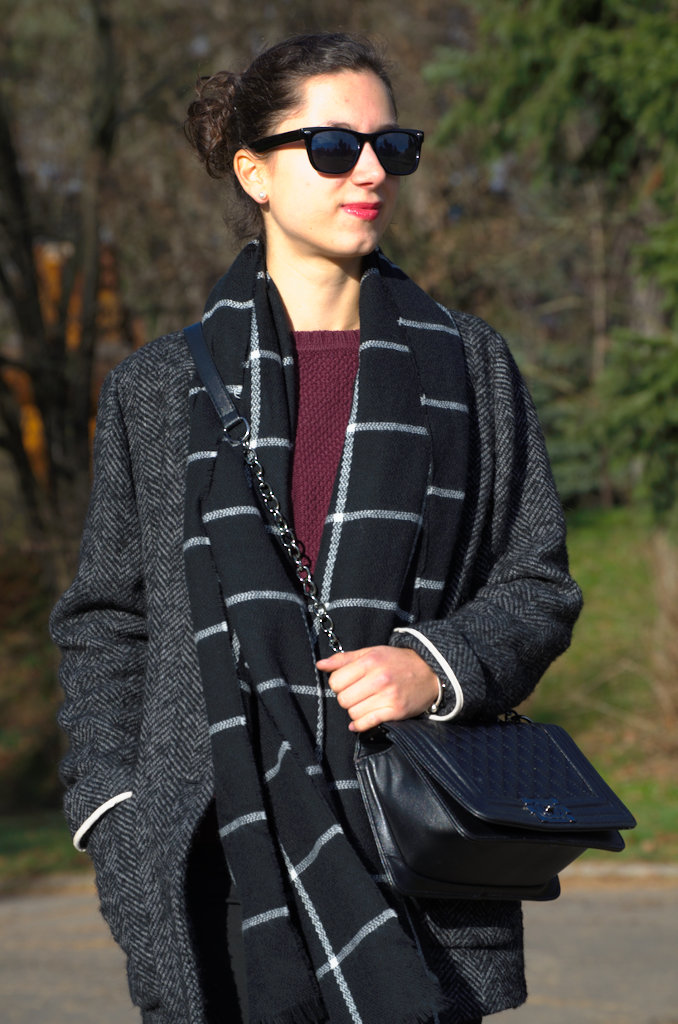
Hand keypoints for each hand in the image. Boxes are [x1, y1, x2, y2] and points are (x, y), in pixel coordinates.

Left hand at [316, 645, 438, 732]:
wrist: (429, 671)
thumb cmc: (396, 661)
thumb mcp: (371, 652)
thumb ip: (344, 659)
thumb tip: (320, 665)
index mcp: (370, 661)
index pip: (336, 681)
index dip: (338, 684)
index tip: (347, 683)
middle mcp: (379, 678)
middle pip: (343, 699)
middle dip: (346, 699)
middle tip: (356, 694)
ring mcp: (388, 696)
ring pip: (353, 712)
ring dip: (355, 711)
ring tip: (364, 703)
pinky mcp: (395, 711)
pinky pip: (367, 723)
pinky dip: (359, 725)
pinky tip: (360, 721)